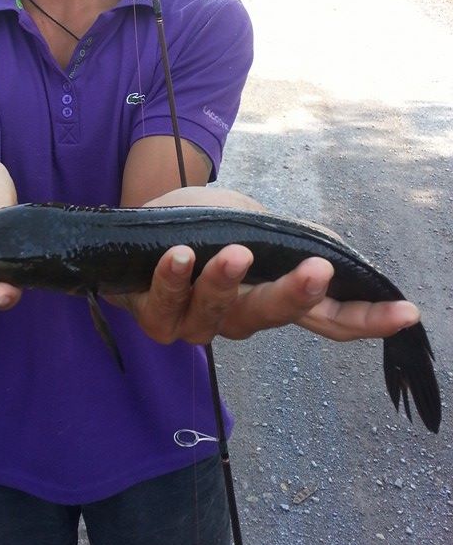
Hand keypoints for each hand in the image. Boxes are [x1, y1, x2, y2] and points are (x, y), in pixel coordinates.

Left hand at [106, 186, 420, 344]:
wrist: (140, 225)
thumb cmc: (204, 225)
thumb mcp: (253, 220)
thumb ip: (289, 239)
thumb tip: (337, 253)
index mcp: (272, 297)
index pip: (326, 319)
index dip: (366, 320)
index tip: (404, 312)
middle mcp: (239, 319)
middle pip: (273, 315)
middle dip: (295, 294)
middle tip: (317, 271)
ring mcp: (196, 324)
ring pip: (216, 313)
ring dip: (227, 282)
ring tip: (236, 253)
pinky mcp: (154, 317)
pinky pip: (163, 303)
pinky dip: (172, 278)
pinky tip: (179, 255)